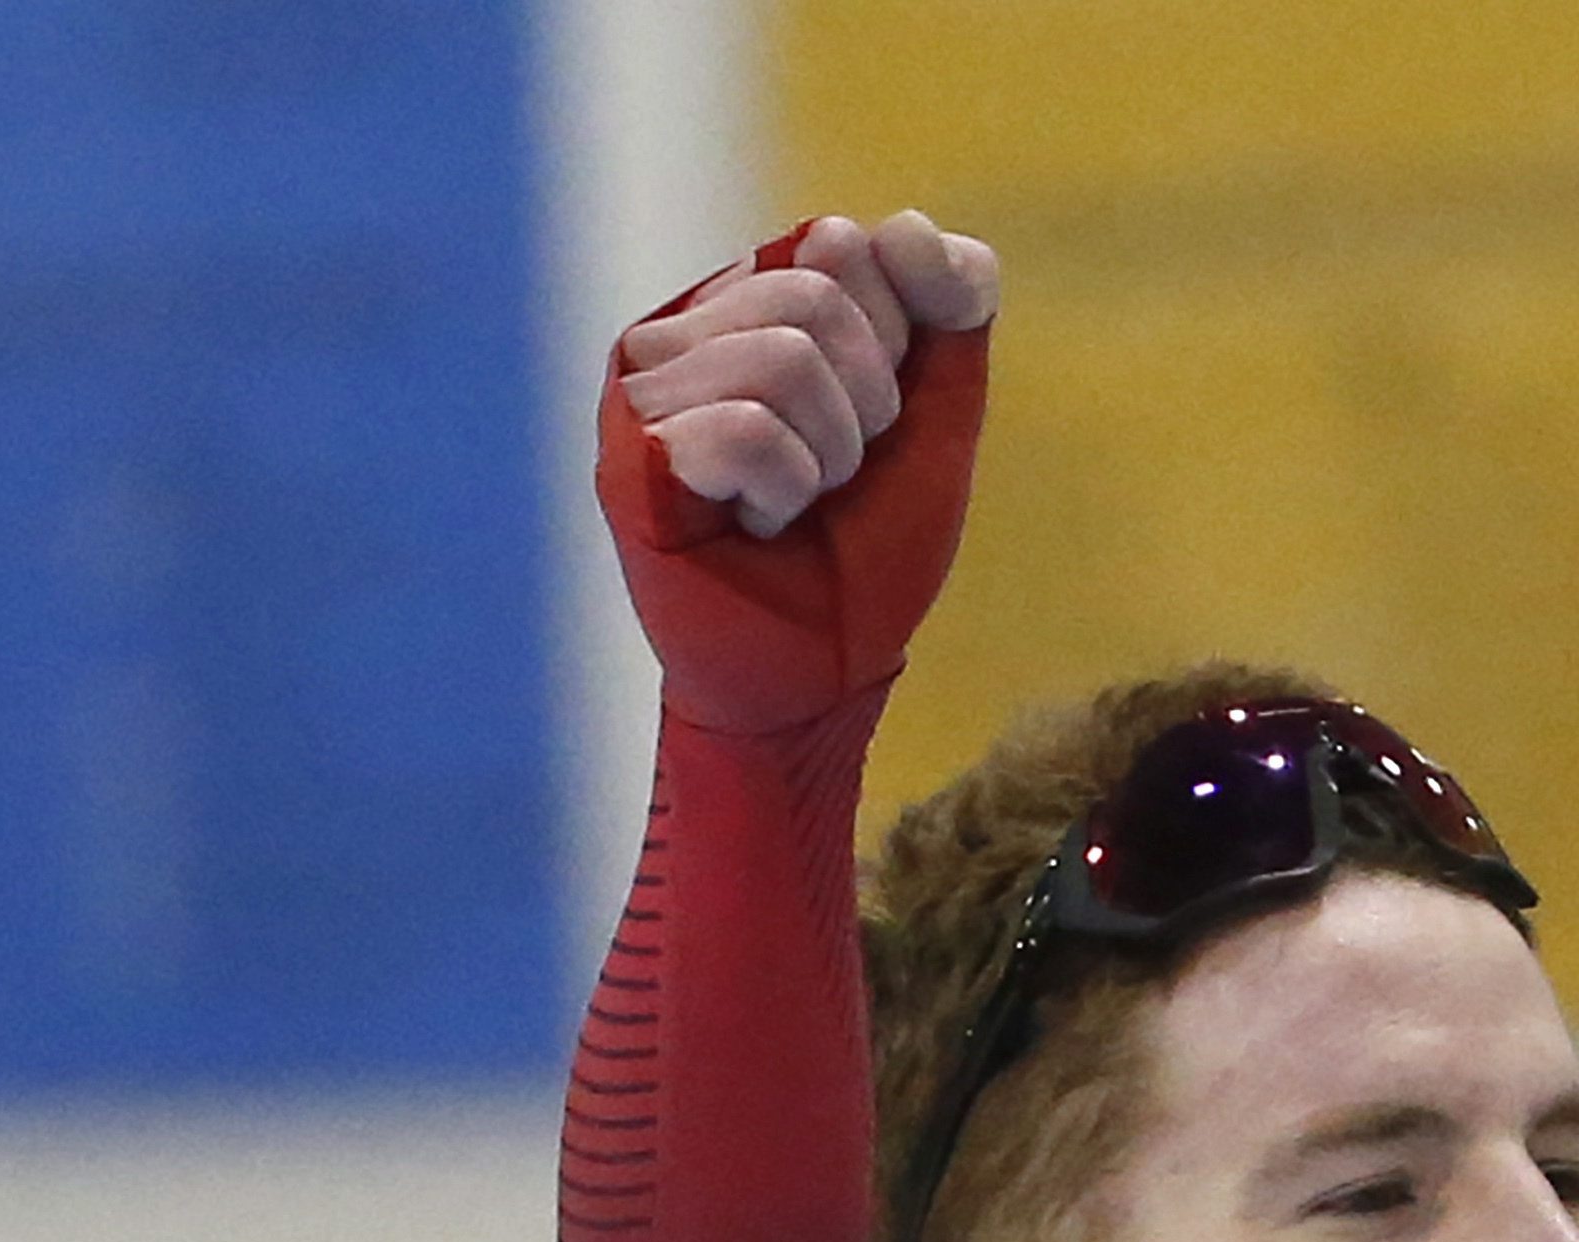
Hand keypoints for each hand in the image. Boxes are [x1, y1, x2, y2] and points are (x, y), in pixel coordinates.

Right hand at [615, 211, 999, 542]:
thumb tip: (900, 226)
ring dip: (824, 456)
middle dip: (864, 404)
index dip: (897, 345)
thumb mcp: (936, 415)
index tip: (875, 421)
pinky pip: (744, 428)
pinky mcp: (628, 455)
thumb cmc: (866, 550)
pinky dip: (782, 490)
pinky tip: (753, 525)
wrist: (823, 677)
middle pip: (815, 294)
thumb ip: (950, 308)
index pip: (850, 246)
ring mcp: (643, 388)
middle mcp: (686, 328)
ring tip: (792, 504)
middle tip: (833, 476)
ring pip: (781, 359)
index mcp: (753, 301)